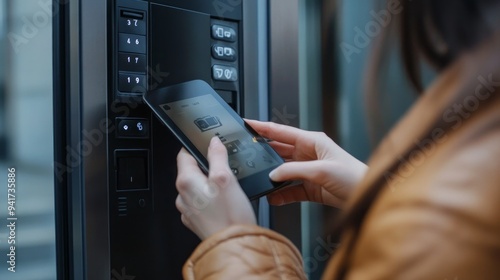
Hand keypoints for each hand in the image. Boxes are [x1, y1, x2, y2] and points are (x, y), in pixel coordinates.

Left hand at [175, 137, 256, 239]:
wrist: (233, 247)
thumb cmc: (229, 217)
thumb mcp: (226, 178)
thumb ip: (217, 156)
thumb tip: (213, 142)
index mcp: (186, 182)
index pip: (183, 155)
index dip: (195, 147)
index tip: (207, 145)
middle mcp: (182, 196)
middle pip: (191, 171)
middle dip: (206, 167)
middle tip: (224, 168)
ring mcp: (188, 210)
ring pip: (197, 188)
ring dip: (209, 184)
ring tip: (226, 188)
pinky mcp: (197, 221)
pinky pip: (201, 203)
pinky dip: (210, 199)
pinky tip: (224, 202)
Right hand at [246, 119, 367, 207]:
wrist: (366, 196)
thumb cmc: (354, 176)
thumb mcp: (321, 170)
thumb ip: (294, 170)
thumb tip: (274, 173)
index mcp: (312, 141)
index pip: (281, 132)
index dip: (263, 127)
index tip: (248, 123)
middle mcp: (309, 154)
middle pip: (279, 151)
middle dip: (264, 153)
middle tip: (247, 154)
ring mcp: (308, 171)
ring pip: (283, 171)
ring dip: (272, 176)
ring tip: (259, 179)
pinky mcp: (310, 187)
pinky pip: (290, 189)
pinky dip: (281, 194)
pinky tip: (273, 197)